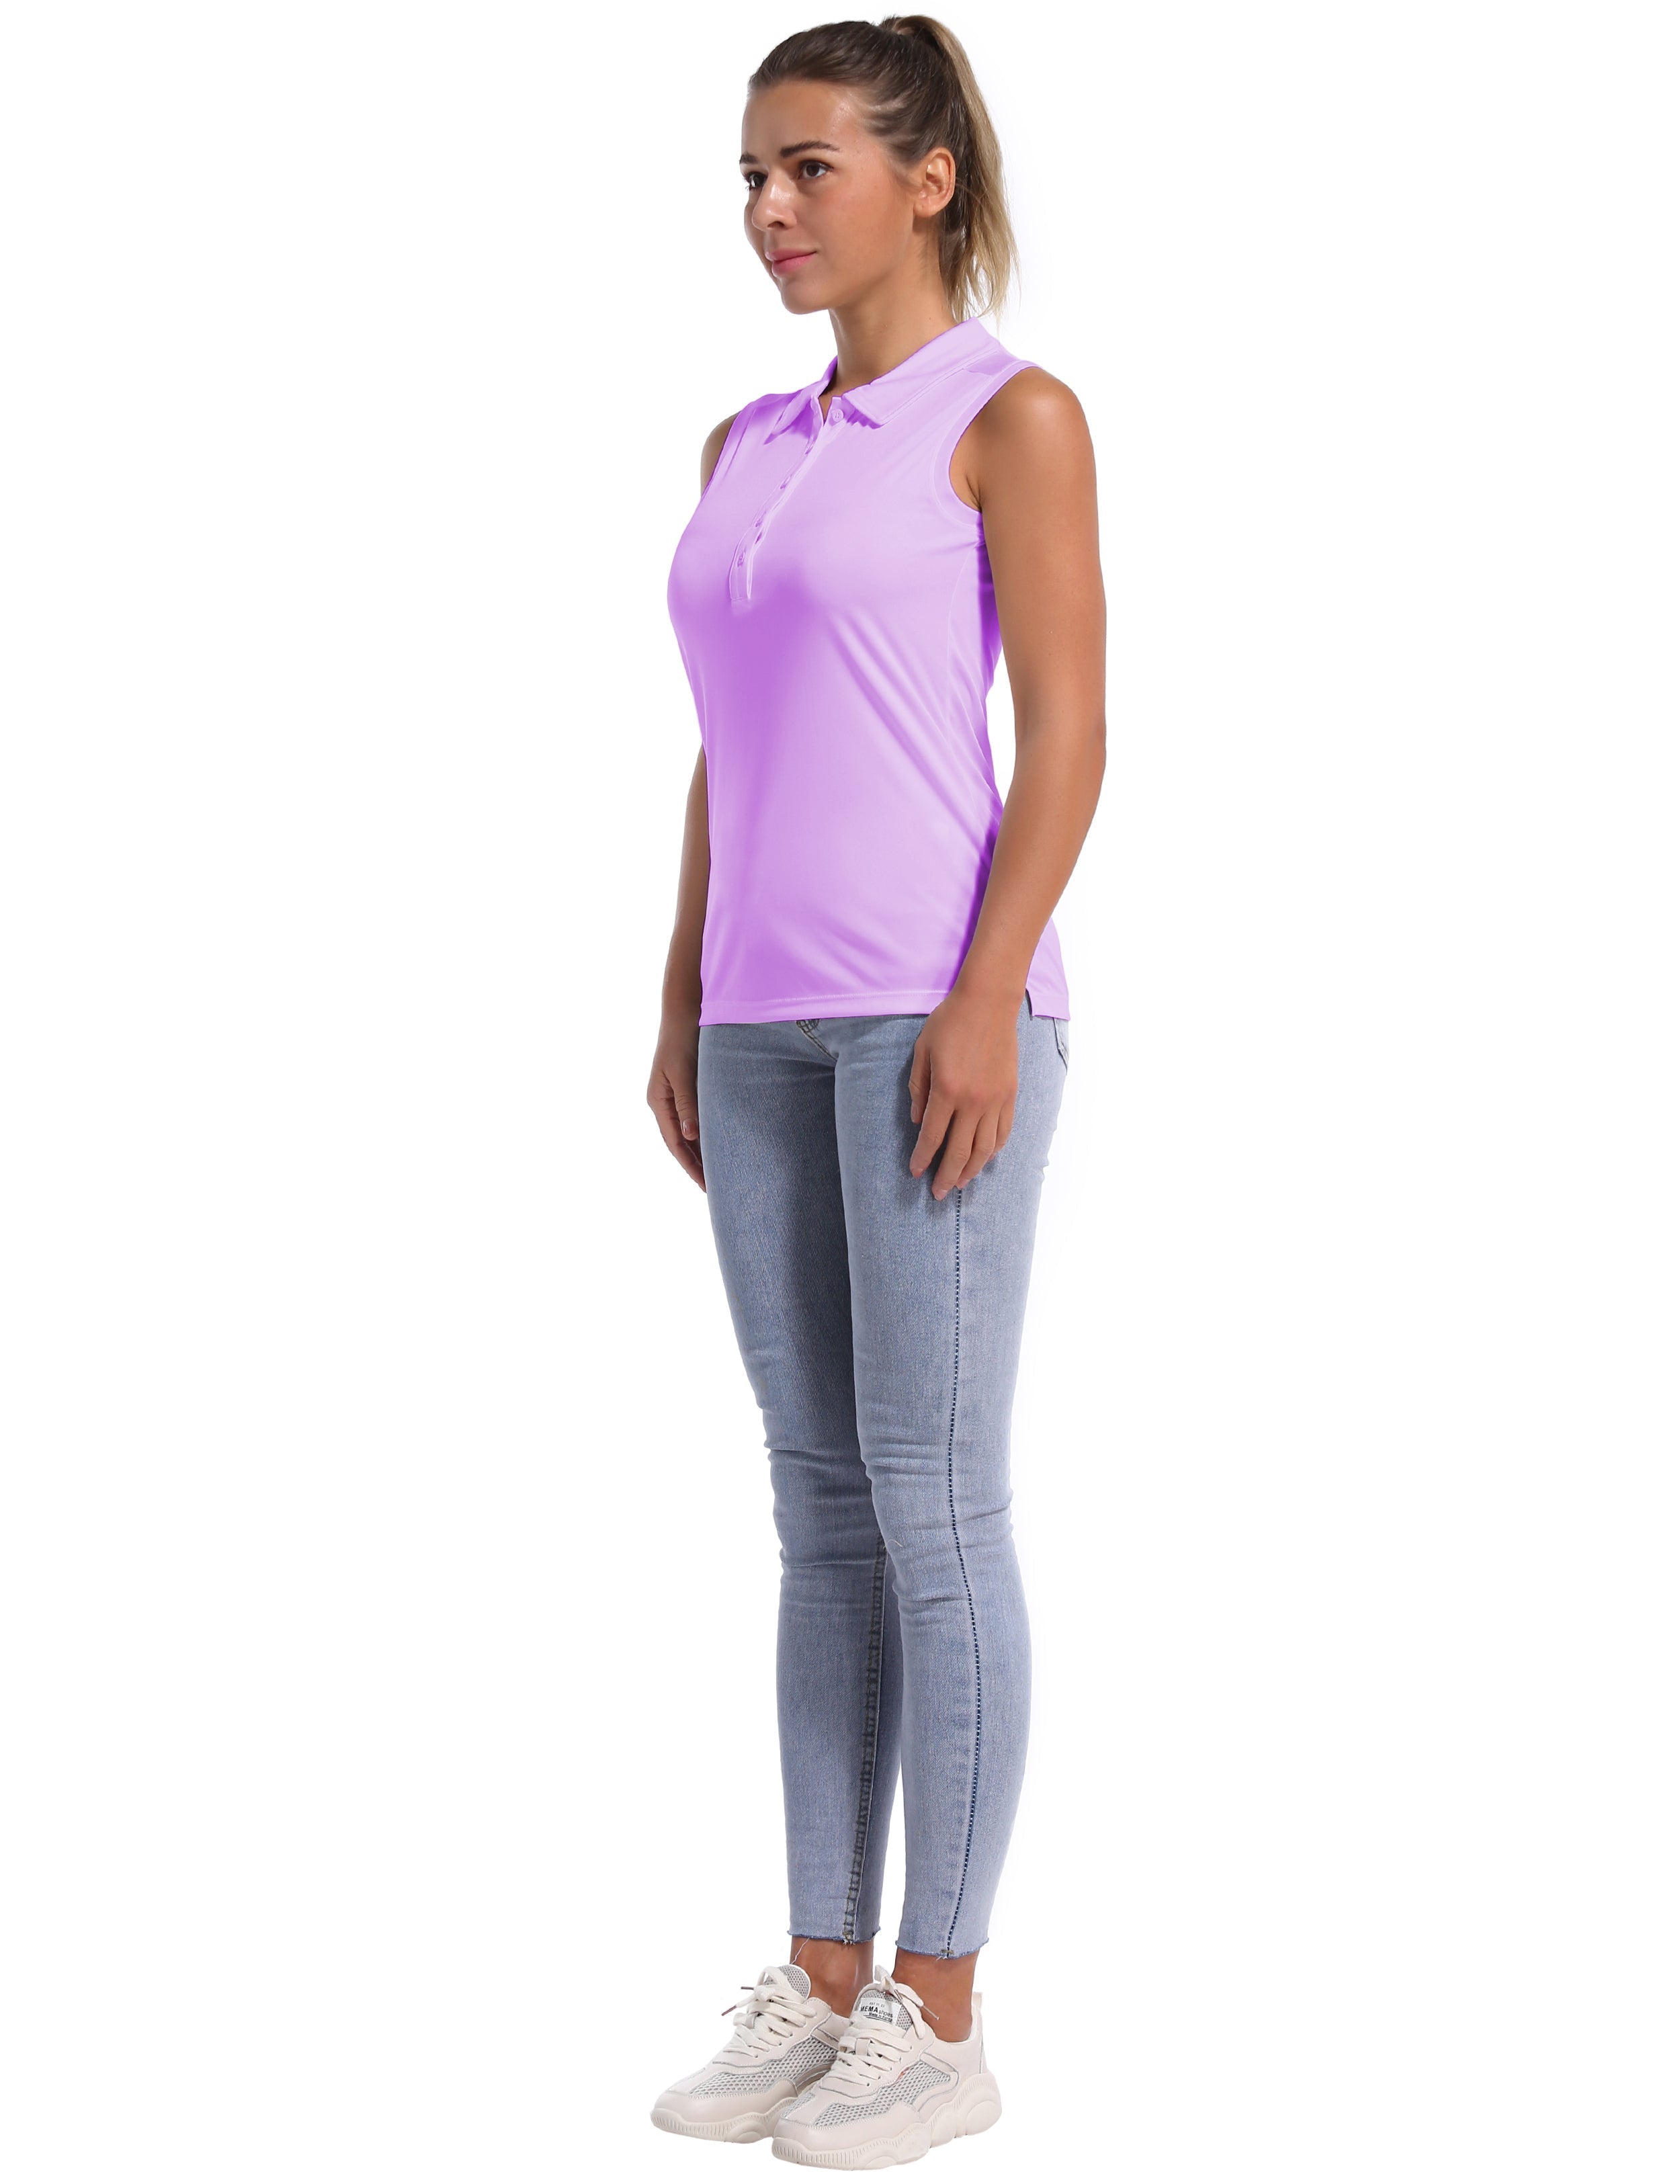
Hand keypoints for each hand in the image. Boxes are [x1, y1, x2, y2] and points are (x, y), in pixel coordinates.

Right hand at [648, 1011, 704, 1189]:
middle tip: (715, 1190)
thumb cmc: (683, 1038)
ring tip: (720, 1174)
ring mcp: (675, 1094)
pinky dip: (707, 1133)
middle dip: (696, 1165)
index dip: (690, 1166)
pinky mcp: (687, 1086)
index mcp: (659, 1101)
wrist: (684, 1010)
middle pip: (680, 1142)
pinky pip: (697, 1117)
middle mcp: (664, 1101)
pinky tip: (721, 1143)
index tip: (706, 1187)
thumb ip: (688, 1104)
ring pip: (689, 1131)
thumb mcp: (684, 1072)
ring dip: (702, 1151)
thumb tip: (690, 1137)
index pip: (675, 1143)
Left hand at [908, 988, 1020, 1199]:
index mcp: (947, 1090)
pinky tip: (983, 1160)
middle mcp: (973, 1101)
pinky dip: (993, 1151)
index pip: (932, 1137)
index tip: (914, 1172)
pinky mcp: (1010, 1094)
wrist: (988, 1002)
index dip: (922, 1158)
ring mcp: (995, 1100)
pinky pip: (1003, 1132)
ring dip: (971, 1170)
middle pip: (958, 1151)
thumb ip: (918, 1089)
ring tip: (960, 1183)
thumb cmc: (949, 1023)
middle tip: (937, 1193)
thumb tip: (918, 1123)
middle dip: (946, 1176)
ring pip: (984, 1148)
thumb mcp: (922, 1052)